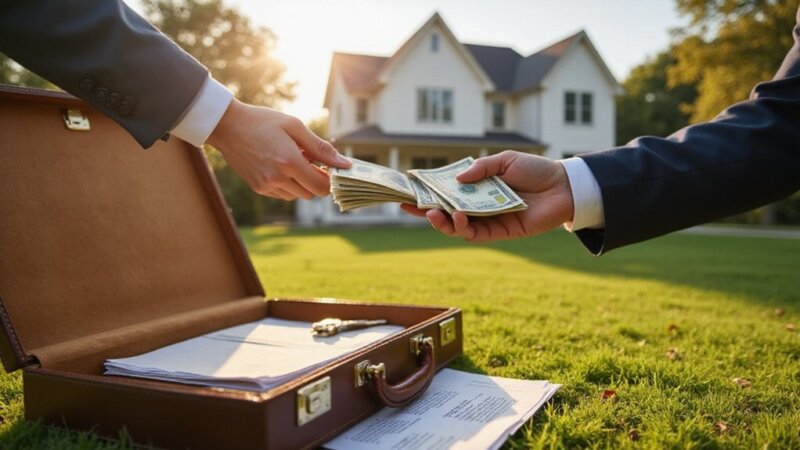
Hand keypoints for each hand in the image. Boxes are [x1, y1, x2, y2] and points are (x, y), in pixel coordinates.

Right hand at [207, 99, 350, 199]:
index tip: (328, 167)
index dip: (329, 179)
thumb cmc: (264, 122)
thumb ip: (321, 148)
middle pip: (310, 193)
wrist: (228, 126)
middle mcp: (277, 178)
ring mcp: (266, 185)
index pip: (321, 186)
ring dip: (301, 183)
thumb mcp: (295, 127)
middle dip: (315, 180)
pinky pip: (282, 194)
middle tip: (309, 160)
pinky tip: (280, 166)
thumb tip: (344, 163)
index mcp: (289, 161)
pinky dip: (287, 184)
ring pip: (297, 195)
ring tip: (292, 160)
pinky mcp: (257, 188)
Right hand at [400, 151, 573, 241]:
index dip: (426, 192)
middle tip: (408, 206)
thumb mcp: (505, 160)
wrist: (564, 186)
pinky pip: (477, 234)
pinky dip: (465, 228)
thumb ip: (481, 169)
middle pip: (446, 211)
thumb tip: (456, 180)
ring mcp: (489, 220)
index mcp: (477, 188)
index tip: (406, 190)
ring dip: (443, 221)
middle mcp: (479, 206)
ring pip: (458, 226)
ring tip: (433, 213)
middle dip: (425, 210)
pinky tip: (460, 217)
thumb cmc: (535, 170)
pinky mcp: (501, 232)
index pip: (446, 192)